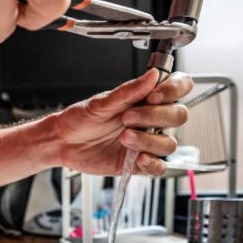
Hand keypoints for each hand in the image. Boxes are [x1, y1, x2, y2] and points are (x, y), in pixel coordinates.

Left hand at [54, 69, 192, 175]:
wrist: (64, 142)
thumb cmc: (81, 119)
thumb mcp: (101, 103)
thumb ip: (128, 91)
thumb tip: (152, 75)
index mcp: (145, 98)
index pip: (178, 87)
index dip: (174, 90)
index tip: (154, 95)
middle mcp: (151, 119)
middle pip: (179, 115)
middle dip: (156, 116)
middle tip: (128, 118)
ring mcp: (147, 141)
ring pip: (169, 143)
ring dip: (148, 140)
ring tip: (123, 137)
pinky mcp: (140, 163)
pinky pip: (160, 167)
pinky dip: (152, 164)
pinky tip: (137, 158)